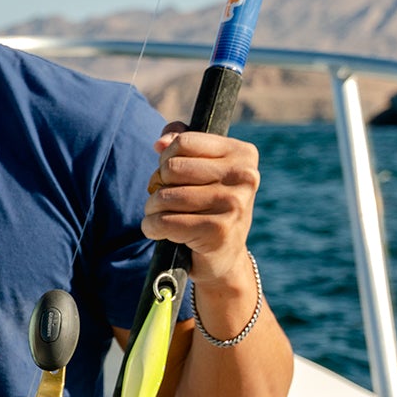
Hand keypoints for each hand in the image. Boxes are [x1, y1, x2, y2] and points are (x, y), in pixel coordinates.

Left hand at [142, 126, 260, 284]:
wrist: (223, 254)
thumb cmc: (206, 204)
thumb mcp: (200, 168)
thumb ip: (180, 144)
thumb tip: (160, 143)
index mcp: (242, 154)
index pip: (183, 142)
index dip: (167, 159)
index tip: (173, 174)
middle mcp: (244, 176)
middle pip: (171, 168)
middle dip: (158, 185)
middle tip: (167, 199)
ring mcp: (234, 204)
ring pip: (164, 196)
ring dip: (153, 209)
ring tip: (163, 215)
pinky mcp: (218, 230)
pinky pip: (164, 222)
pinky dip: (152, 227)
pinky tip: (161, 232)